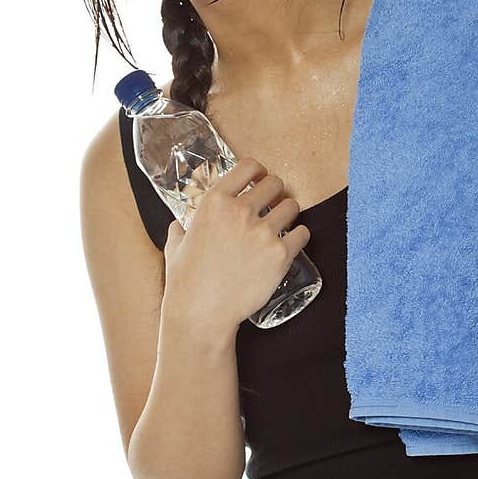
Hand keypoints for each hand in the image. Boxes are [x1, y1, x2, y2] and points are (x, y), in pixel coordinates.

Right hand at [163, 157, 310, 335]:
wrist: (202, 312)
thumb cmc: (186, 282)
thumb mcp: (175, 247)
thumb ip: (180, 230)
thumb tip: (179, 226)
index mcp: (214, 202)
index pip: (248, 166)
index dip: (259, 171)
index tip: (261, 178)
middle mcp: (240, 211)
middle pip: (275, 183)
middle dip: (276, 192)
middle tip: (274, 205)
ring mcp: (262, 232)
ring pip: (292, 206)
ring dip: (289, 213)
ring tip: (283, 224)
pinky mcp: (280, 254)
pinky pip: (302, 233)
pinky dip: (300, 237)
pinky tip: (292, 243)